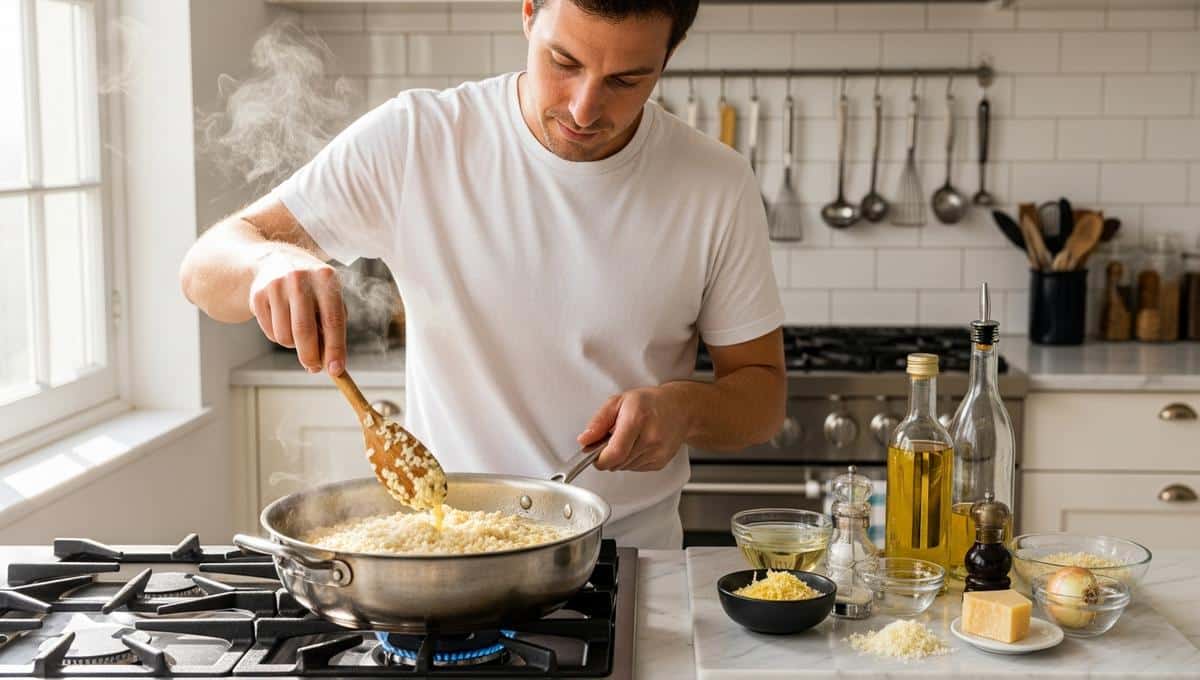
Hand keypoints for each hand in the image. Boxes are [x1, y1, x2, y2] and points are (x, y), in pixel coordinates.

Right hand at [248, 251, 346, 375]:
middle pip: (304, 331)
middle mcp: (300, 279)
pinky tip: (282, 320)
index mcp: (325, 278)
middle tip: (314, 367)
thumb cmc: (311, 287)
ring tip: (297, 332)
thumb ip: (333, 326)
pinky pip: (270, 332)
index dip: (335, 348)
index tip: (337, 370)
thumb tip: (331, 363)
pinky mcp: (257, 295)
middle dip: (310, 357)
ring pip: (285, 336)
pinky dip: (278, 336)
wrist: (274, 261)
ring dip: (293, 345)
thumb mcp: (329, 296)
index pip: (332, 320)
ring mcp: (276, 285)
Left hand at [576, 385, 693, 471]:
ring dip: (620, 458)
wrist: (680, 409)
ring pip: (625, 467)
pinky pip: (635, 469)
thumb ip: (598, 422)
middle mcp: (650, 438)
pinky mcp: (660, 463)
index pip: (615, 453)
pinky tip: (637, 445)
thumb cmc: (649, 403)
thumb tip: (584, 440)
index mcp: (637, 419)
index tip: (594, 454)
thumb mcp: (618, 402)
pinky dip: (630, 460)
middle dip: (608, 456)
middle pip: (618, 463)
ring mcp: (658, 453)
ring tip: (627, 439)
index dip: (600, 459)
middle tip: (611, 440)